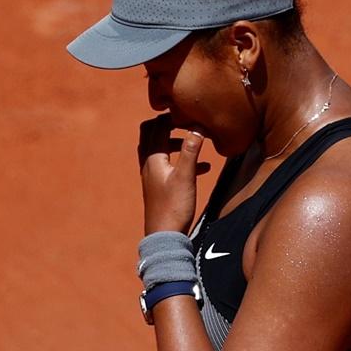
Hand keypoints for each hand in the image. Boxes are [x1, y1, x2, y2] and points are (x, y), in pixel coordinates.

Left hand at [138, 114, 211, 233]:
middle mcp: (147, 164)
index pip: (156, 127)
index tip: (189, 114)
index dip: (171, 117)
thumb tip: (197, 126)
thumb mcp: (186, 177)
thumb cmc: (174, 207)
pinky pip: (167, 165)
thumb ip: (191, 151)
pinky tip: (202, 168)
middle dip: (168, 125)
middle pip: (150, 134)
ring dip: (175, 143)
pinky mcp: (158, 186)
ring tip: (195, 143)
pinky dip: (180, 160)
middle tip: (187, 123)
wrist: (164, 237)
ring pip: (159, 150)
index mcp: (152, 158)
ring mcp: (151, 176)